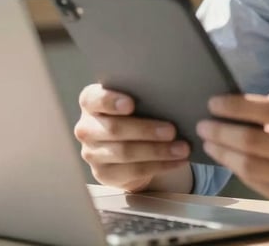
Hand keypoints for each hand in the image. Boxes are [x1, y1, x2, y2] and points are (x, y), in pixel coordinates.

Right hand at [74, 83, 190, 192]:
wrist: (128, 143)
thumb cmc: (136, 111)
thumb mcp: (137, 100)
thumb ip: (143, 95)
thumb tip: (172, 95)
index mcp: (91, 102)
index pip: (93, 99)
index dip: (111, 101)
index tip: (131, 104)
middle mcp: (86, 127)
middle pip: (114, 129)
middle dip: (145, 130)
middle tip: (172, 131)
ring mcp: (91, 153)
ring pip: (125, 152)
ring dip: (157, 151)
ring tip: (181, 149)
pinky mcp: (103, 173)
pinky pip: (133, 170)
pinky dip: (160, 165)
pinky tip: (177, 161)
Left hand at [197, 91, 268, 215]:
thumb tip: (256, 104)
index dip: (237, 106)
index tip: (215, 102)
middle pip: (254, 142)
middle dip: (222, 132)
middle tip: (203, 124)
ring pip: (251, 168)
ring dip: (224, 154)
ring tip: (210, 142)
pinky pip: (260, 185)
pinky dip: (240, 171)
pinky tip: (230, 160)